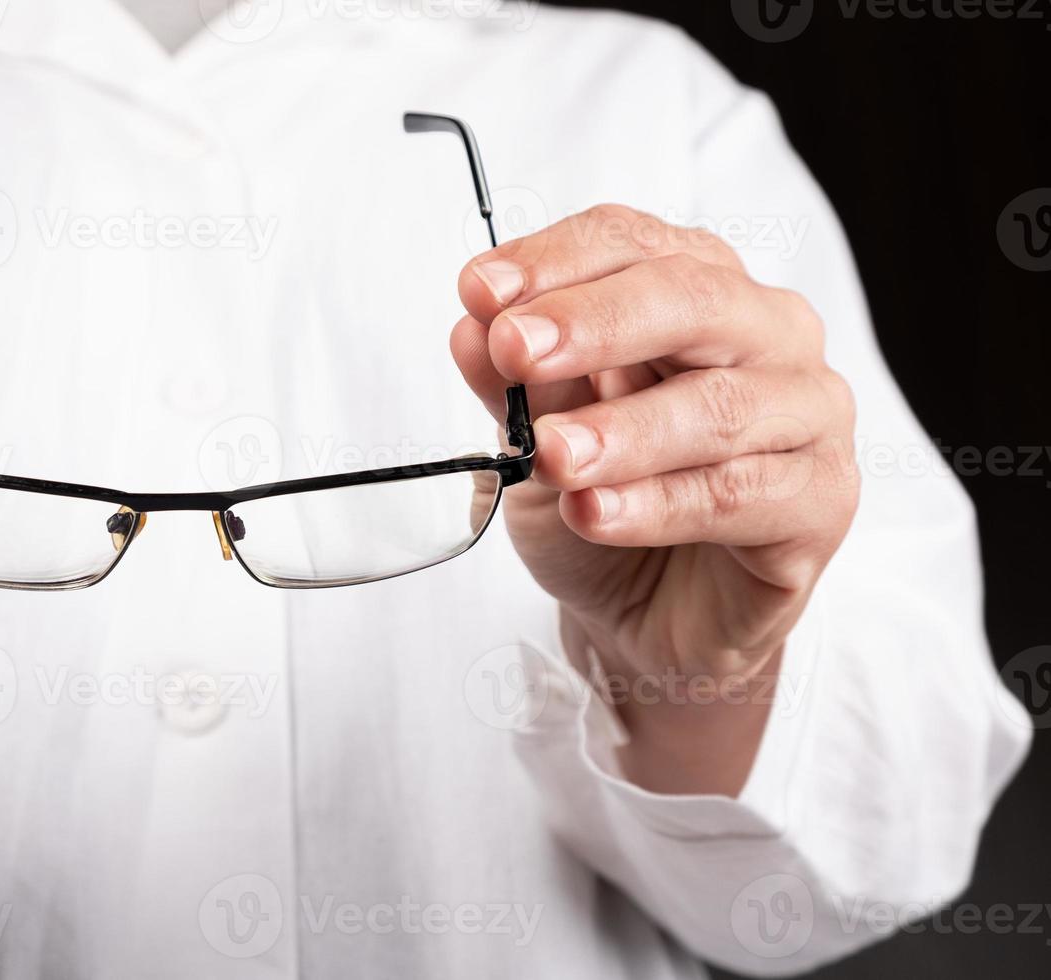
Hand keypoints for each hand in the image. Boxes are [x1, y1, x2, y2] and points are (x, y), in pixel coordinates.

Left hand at [452, 205, 858, 793]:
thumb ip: (515, 384)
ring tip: (550, 456)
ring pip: (720, 406)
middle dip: (595, 324)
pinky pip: (742, 494)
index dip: (556, 261)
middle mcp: (767, 334)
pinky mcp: (822, 501)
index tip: (480, 292)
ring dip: (622, 431)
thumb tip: (471, 328)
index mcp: (698, 289)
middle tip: (516, 349)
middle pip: (693, 301)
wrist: (650, 618)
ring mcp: (808, 414)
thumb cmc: (608, 501)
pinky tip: (595, 512)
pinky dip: (659, 504)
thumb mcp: (537, 438)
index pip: (633, 243)